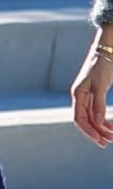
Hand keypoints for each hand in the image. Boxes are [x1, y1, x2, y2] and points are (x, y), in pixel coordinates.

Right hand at [70, 27, 112, 147]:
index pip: (79, 119)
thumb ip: (98, 104)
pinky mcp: (95, 92)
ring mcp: (87, 95)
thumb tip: (99, 122)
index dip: (89, 131)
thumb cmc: (103, 63)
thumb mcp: (101, 84)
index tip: (99, 140)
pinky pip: (97, 110)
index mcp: (78, 94)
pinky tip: (110, 125)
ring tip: (112, 136)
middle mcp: (80, 96)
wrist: (108, 46)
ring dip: (101, 127)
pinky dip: (104, 119)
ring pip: (92, 116)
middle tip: (107, 142)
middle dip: (96, 132)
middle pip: (86, 120)